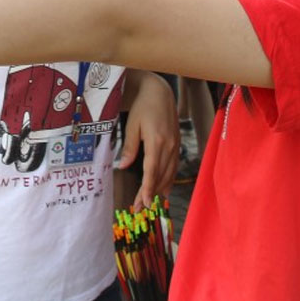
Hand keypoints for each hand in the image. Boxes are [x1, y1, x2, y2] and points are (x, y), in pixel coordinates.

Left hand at [119, 72, 179, 210]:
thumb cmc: (142, 106)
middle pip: (161, 176)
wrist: (159, 92)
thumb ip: (129, 147)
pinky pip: (174, 166)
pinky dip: (169, 179)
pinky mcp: (177, 144)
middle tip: (141, 208)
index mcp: (157, 141)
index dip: (147, 189)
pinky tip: (164, 188)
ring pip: (170, 173)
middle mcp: (169, 146)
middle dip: (151, 193)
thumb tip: (122, 166)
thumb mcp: (132, 125)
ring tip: (151, 203)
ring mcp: (175, 145)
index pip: (152, 171)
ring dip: (161, 189)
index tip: (143, 202)